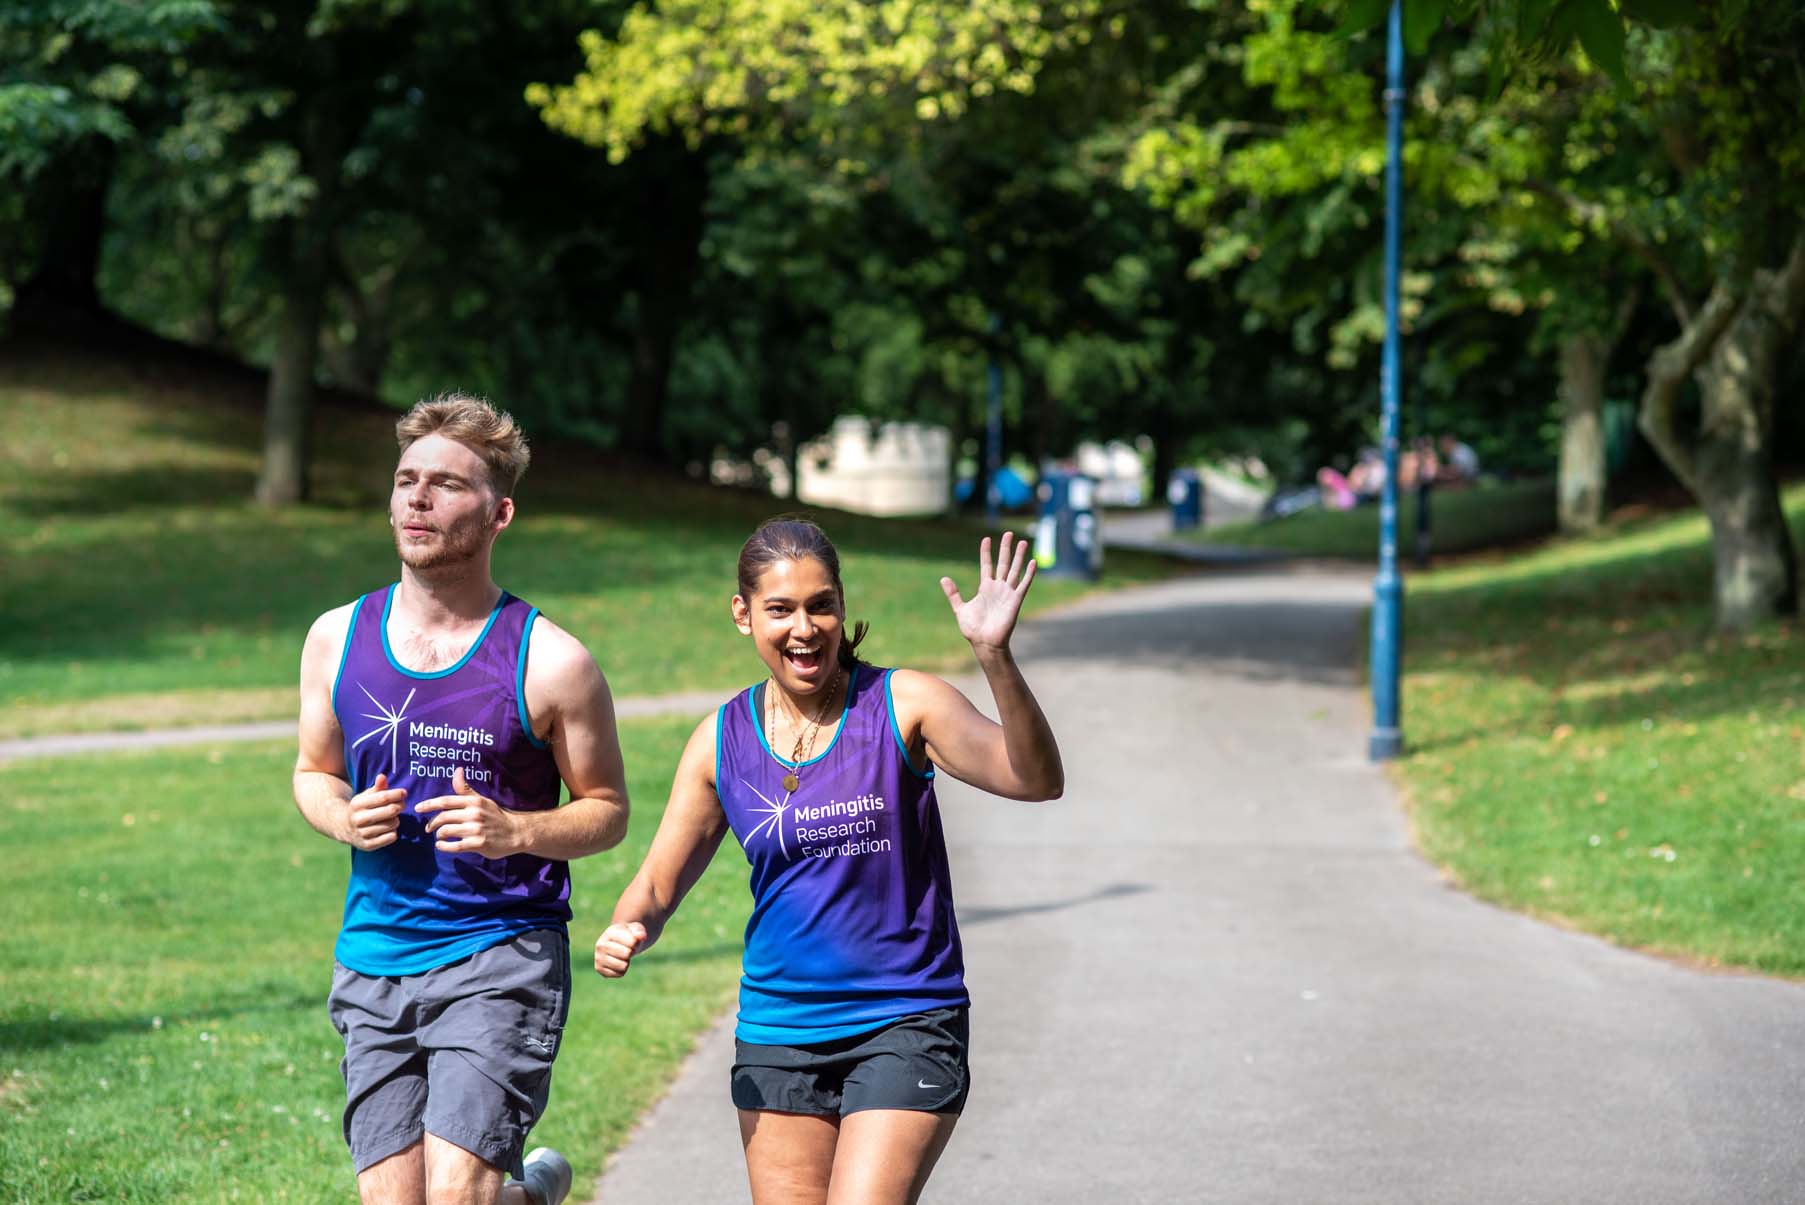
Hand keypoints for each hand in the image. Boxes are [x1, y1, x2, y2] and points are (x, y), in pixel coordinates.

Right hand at [346, 773, 404, 850]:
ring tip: (392, 817)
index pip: (383, 797)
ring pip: (393, 824)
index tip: (404, 793)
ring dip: (396, 819)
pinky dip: (393, 832)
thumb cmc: (362, 808)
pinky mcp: (368, 845)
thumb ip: (377, 787)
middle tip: (401, 805)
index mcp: (357, 804)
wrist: (344, 827)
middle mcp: (359, 819)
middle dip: (400, 806)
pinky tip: (388, 828)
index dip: (397, 794)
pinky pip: (391, 837)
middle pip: (391, 811)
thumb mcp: (366, 796)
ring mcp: (362, 834)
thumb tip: (382, 777)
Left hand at [416, 768, 523, 856]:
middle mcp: (474, 814)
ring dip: (438, 835)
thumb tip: (457, 770)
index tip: (417, 808)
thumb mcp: (482, 800)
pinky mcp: (477, 844)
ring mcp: (476, 829)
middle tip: (428, 828)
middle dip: (432, 823)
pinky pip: (454, 846)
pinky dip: (443, 846)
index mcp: (473, 802)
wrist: (516, 832)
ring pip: (446, 831)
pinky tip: (441, 845)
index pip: (446, 800)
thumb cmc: (495, 816)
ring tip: (439, 836)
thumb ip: (465, 789)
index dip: (429, 804)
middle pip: (443, 817)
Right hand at [595, 921, 647, 977]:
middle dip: (631, 952)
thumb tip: (642, 936)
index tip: (632, 941)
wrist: (616, 943)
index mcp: (610, 933)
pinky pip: (619, 974)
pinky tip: (618, 963)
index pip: (632, 942)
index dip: (636, 943)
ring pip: (623, 966)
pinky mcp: (599, 969)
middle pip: (627, 954)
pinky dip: (622, 970)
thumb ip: (640, 932)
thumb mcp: (635, 929)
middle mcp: (601, 945)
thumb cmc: (628, 935)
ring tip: (622, 956)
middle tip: (627, 949)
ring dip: (627, 962)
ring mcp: (598, 957)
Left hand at [940, 531, 1035, 652]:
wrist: (984, 643)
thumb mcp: (960, 608)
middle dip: (1005, 548)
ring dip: (1019, 556)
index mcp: (985, 588)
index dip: (986, 552)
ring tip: (1023, 542)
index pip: (987, 565)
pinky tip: (1033, 562)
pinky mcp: (1015, 601)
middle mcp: (998, 588)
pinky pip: (1024, 584)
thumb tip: (944, 578)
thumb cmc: (973, 629)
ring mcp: (1007, 593)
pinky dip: (1029, 574)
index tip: (986, 539)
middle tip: (1008, 533)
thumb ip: (953, 593)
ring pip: (1015, 570)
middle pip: (1003, 563)